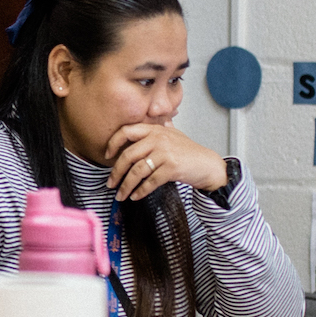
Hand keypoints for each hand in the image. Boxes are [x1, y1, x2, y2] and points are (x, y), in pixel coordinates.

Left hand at [104, 122, 227, 201]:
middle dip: (116, 172)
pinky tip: (135, 196)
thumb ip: (163, 128)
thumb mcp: (175, 135)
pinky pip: (150, 182)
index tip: (107, 156)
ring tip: (121, 195)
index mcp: (155, 130)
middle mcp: (158, 139)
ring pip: (137, 171)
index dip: (113, 143)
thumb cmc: (190, 152)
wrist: (208, 165)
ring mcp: (165, 153)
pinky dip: (140, 191)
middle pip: (128, 155)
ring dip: (126, 186)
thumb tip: (159, 120)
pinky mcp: (171, 168)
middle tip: (110, 183)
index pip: (126, 131)